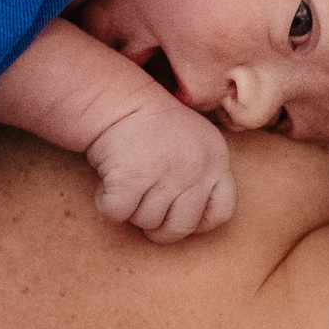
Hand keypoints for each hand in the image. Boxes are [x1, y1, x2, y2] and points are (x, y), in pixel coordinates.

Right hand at [86, 101, 235, 242]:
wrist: (121, 101)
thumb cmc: (154, 127)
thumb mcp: (196, 143)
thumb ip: (203, 175)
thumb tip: (195, 223)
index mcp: (216, 159)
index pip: (221, 212)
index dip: (198, 222)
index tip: (178, 214)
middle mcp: (196, 168)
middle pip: (181, 227)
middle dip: (159, 227)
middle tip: (144, 206)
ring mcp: (164, 173)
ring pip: (147, 221)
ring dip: (131, 210)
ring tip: (128, 182)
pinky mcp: (131, 177)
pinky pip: (118, 212)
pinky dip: (108, 204)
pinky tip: (109, 185)